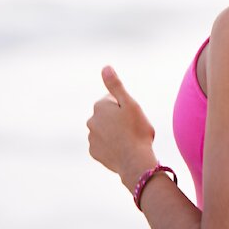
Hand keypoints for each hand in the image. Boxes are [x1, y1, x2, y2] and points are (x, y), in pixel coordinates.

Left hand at [87, 66, 156, 180]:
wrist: (135, 161)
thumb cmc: (137, 130)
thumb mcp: (130, 104)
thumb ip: (115, 86)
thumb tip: (105, 67)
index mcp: (100, 107)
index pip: (113, 100)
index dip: (126, 106)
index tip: (133, 116)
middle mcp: (91, 121)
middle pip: (108, 116)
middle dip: (118, 119)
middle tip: (133, 128)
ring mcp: (91, 138)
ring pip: (105, 130)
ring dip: (115, 133)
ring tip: (129, 140)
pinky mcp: (94, 152)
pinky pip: (104, 145)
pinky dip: (112, 146)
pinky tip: (122, 150)